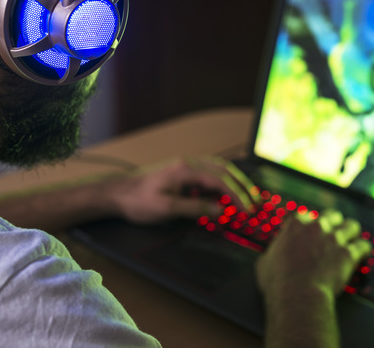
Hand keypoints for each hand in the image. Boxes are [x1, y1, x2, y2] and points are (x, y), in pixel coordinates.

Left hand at [107, 156, 258, 223]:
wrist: (117, 193)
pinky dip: (221, 182)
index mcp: (186, 170)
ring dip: (234, 182)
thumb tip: (220, 209)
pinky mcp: (181, 172)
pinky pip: (208, 173)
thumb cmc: (137, 201)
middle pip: (224, 170)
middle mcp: (188, 164)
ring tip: (246, 196)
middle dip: (242, 186)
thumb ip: (195, 208)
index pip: (220, 181)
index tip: (247, 209)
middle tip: (255, 201)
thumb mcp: (167, 209)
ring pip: (218, 169)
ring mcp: (185, 166)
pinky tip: (224, 193)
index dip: (236, 196)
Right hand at [256, 210, 371, 299]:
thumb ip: (272, 252)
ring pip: (351, 225)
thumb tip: (270, 256)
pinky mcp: (348, 253)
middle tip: (334, 232)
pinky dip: (364, 249)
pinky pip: (363, 245)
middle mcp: (317, 226)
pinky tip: (364, 253)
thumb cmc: (278, 281)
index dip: (308, 224)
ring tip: (352, 238)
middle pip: (332, 215)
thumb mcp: (264, 262)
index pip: (305, 215)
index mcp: (295, 224)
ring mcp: (334, 238)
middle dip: (334, 223)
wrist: (297, 295)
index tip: (309, 232)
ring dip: (351, 232)